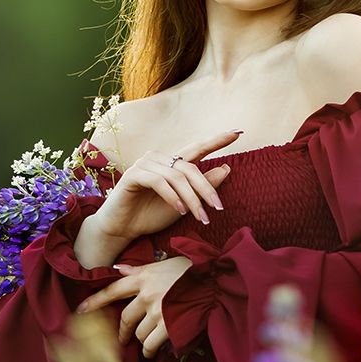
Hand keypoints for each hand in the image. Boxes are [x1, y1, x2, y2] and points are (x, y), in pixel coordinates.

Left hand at [77, 256, 193, 359]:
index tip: (80, 309)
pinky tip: (151, 352)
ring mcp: (157, 311)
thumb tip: (121, 269)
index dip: (96, 301)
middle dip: (123, 331)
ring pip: (139, 333)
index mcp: (144, 276)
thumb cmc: (193, 271)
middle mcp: (147, 294)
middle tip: (122, 338)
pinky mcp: (168, 326)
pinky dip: (149, 351)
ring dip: (142, 339)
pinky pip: (150, 344)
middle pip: (125, 318)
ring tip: (148, 342)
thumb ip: (142, 268)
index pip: (113, 289)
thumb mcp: (166, 264)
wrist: (216, 282)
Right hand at [96, 131, 239, 244]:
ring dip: (192, 198)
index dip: (217, 140)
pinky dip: (173, 197)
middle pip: (190, 168)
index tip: (238, 132)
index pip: (197, 148)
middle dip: (207, 189)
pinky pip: (160, 182)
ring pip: (177, 176)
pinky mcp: (134, 174)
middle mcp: (159, 158)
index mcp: (172, 163)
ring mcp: (145, 163)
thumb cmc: (151, 215)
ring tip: (201, 217)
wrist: (123, 229)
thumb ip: (203, 186)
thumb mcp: (185, 203)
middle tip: (218, 208)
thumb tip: (227, 168)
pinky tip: (180, 210)